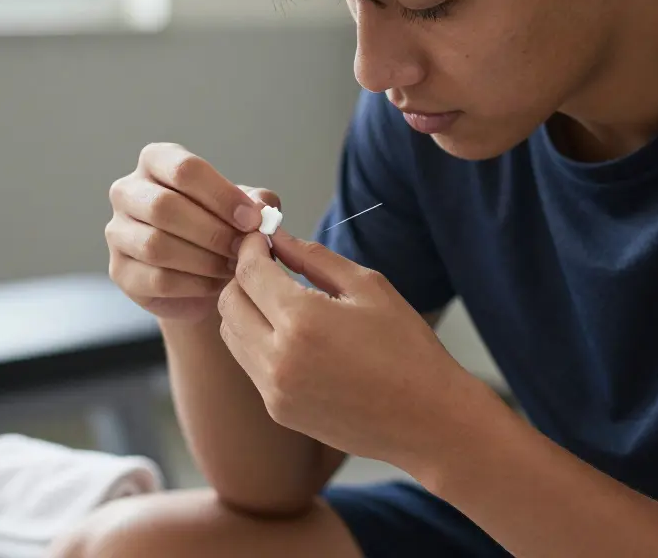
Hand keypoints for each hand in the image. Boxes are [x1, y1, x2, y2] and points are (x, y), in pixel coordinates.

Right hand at [106, 142, 279, 321]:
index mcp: (157, 161)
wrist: (202, 276)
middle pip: (164, 207)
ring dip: (203, 260)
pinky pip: (156, 279)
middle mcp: (128, 191)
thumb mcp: (245, 208)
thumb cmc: (222, 228)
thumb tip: (260, 207)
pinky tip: (216, 285)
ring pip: (155, 245)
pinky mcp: (120, 270)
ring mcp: (117, 231)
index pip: (184, 169)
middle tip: (244, 249)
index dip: (222, 195)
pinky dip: (194, 284)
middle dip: (212, 232)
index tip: (252, 220)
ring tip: (232, 267)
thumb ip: (256, 201)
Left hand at [217, 229, 487, 466]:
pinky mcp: (278, 410)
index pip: (249, 272)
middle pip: (229, 302)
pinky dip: (257, 341)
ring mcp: (274, 390)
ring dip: (245, 310)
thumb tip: (277, 238)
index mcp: (303, 320)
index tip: (259, 237)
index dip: (249, 248)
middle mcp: (279, 358)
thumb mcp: (368, 287)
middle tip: (268, 266)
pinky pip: (249, 364)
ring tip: (278, 299)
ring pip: (232, 335)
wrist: (428, 420)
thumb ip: (314, 258)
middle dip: (242, 277)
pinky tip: (290, 334)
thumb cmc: (408, 349)